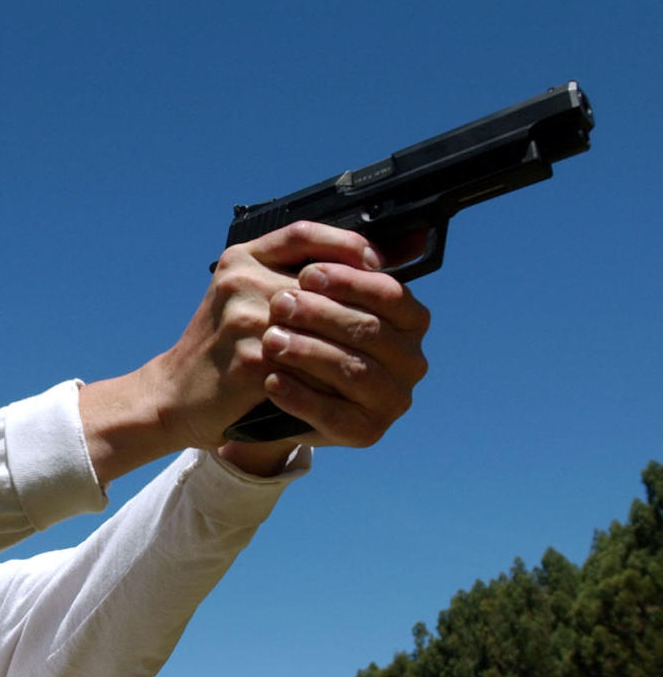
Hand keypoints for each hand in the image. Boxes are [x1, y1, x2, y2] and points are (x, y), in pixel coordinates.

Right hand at [80, 221, 429, 481]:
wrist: (174, 393)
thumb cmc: (220, 348)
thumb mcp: (245, 298)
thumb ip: (290, 277)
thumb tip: (371, 265)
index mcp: (241, 259)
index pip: (305, 233)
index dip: (349, 246)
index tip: (379, 267)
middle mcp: (241, 281)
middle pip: (325, 280)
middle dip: (363, 303)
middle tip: (390, 325)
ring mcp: (245, 320)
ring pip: (325, 324)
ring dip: (353, 342)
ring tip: (375, 357)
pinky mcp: (251, 362)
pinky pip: (310, 363)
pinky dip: (332, 374)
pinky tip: (348, 383)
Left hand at [257, 256, 429, 447]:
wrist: (266, 394)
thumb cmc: (298, 333)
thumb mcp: (315, 294)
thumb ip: (335, 262)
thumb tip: (368, 244)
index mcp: (410, 320)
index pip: (390, 294)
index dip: (349, 281)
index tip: (306, 273)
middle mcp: (410, 361)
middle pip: (369, 331)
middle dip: (321, 314)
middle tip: (279, 304)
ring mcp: (392, 400)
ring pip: (354, 371)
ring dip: (310, 352)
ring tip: (271, 340)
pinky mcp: (367, 432)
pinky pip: (335, 414)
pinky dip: (301, 396)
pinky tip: (272, 381)